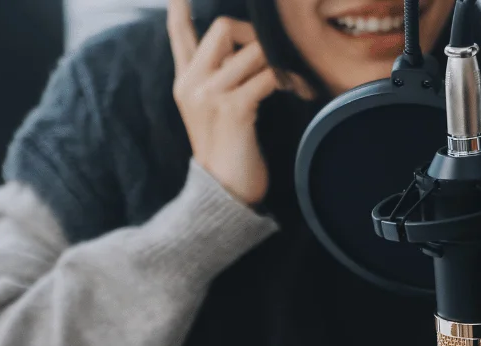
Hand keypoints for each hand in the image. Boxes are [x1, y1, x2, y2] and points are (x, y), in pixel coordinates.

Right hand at [167, 0, 278, 205]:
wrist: (223, 192)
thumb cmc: (228, 153)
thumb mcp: (212, 112)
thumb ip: (218, 80)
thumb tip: (243, 50)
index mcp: (184, 81)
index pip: (179, 35)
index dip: (181, 11)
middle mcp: (192, 83)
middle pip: (223, 28)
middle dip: (256, 33)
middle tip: (276, 54)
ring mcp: (210, 94)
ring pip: (252, 51)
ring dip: (282, 60)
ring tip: (297, 78)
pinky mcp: (233, 109)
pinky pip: (269, 76)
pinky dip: (291, 80)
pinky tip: (301, 91)